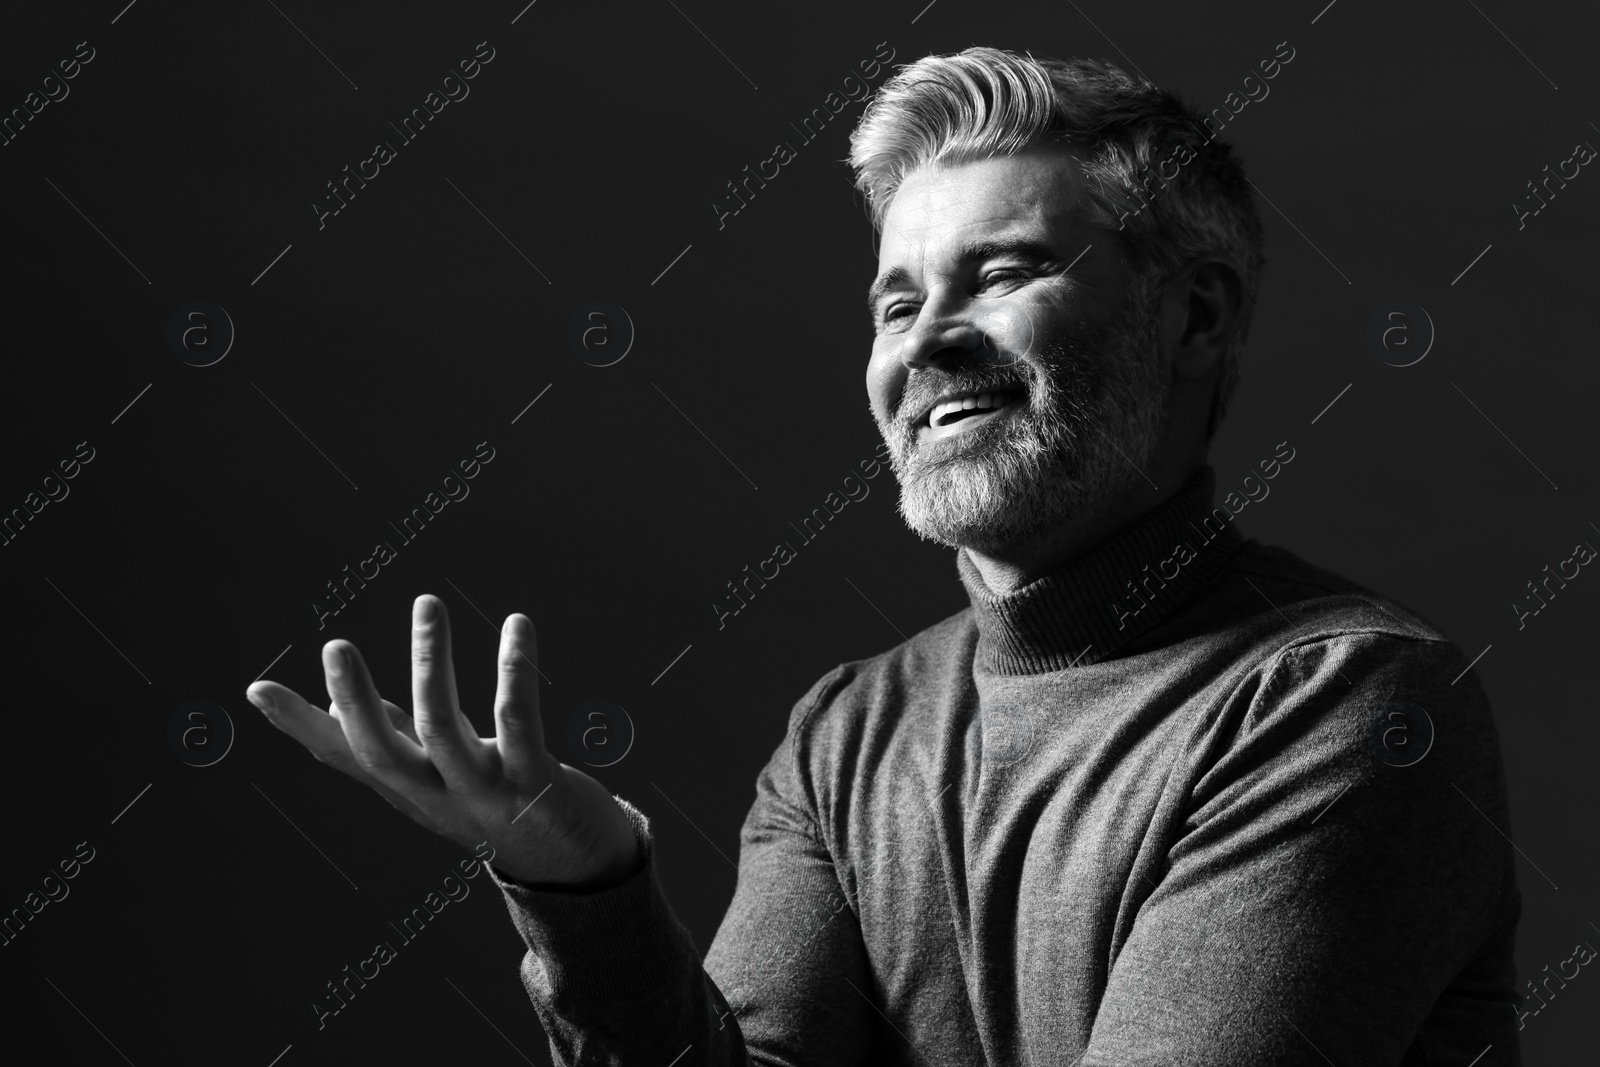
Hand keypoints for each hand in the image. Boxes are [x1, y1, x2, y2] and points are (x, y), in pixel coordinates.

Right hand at [247, 595, 639, 889]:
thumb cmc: (496, 804)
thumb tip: (335, 701)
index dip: (300, 724)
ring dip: (432, 664)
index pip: (344, 756)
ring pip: (444, 729)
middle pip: (382, 753)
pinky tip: (518, 627)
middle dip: (355, 701)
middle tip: (334, 646)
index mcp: (409, 788)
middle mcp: (437, 795)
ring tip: (425, 605)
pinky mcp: (537, 785)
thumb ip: (390, 738)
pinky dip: (515, 674)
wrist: (573, 866)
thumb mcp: (435, 775)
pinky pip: (521, 724)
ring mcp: (485, 793)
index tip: (257, 688)